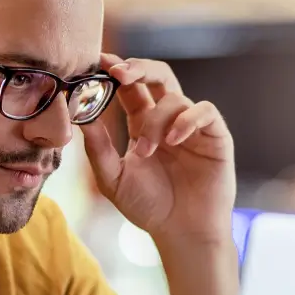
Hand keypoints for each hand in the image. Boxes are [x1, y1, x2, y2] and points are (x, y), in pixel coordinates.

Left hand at [79, 55, 235, 245]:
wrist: (182, 233)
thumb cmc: (149, 207)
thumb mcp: (113, 179)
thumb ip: (98, 149)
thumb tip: (79, 115)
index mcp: (143, 126)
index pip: (130, 88)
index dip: (116, 71)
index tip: (99, 61)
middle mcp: (168, 120)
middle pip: (158, 76)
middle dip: (138, 68)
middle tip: (119, 73)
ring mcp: (192, 127)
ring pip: (174, 99)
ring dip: (156, 121)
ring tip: (146, 151)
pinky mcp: (215, 136)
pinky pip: (204, 111)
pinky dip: (187, 120)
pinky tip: (173, 140)